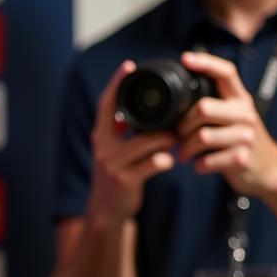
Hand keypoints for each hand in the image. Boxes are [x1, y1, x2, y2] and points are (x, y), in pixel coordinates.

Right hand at [88, 61, 175, 225]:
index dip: (116, 83)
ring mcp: (113, 165)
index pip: (106, 104)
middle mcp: (103, 148)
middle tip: (177, 119)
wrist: (106, 210)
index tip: (129, 65)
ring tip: (175, 140)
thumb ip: (121, 132)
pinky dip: (166, 160)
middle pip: (136, 121)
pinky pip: (155, 162)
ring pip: (150, 141)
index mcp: (100, 137)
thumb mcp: (112, 151)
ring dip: (168, 139)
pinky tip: (168, 162)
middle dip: (160, 121)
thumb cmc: (116, 177)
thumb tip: (140, 109)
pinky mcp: (126, 180)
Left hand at [176, 50, 276, 198]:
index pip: (226, 72)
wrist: (266, 168)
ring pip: (201, 136)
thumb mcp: (231, 117)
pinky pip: (206, 161)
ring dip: (186, 148)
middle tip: (179, 136)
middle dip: (183, 125)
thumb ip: (212, 106)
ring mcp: (245, 136)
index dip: (205, 63)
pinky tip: (199, 165)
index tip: (185, 59)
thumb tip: (175, 100)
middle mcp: (245, 113)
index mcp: (240, 99)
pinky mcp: (241, 158)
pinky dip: (197, 165)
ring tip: (186, 153)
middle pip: (202, 108)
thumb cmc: (237, 141)